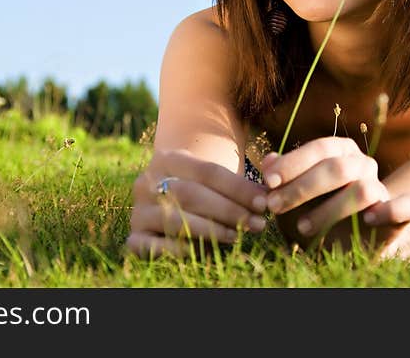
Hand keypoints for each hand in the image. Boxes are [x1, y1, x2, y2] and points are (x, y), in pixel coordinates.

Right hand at [125, 148, 268, 257]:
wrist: (170, 202)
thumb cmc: (204, 189)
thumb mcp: (220, 178)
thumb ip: (250, 172)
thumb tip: (275, 163)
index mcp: (167, 158)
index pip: (207, 171)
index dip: (238, 188)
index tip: (263, 202)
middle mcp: (147, 182)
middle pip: (191, 194)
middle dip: (228, 210)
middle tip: (256, 223)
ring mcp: (138, 210)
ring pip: (175, 219)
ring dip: (211, 229)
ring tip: (238, 235)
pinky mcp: (134, 237)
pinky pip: (153, 245)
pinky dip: (178, 249)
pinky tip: (203, 250)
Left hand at [259, 137, 409, 249]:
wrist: (346, 241)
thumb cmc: (313, 211)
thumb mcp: (291, 196)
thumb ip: (281, 179)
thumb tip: (268, 161)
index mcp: (340, 151)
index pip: (320, 148)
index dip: (293, 163)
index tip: (268, 182)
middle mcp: (363, 164)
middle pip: (338, 167)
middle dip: (302, 187)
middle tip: (275, 207)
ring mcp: (382, 187)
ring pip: (362, 190)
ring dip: (329, 210)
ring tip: (302, 228)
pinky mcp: (400, 215)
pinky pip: (405, 206)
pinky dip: (390, 210)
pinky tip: (369, 220)